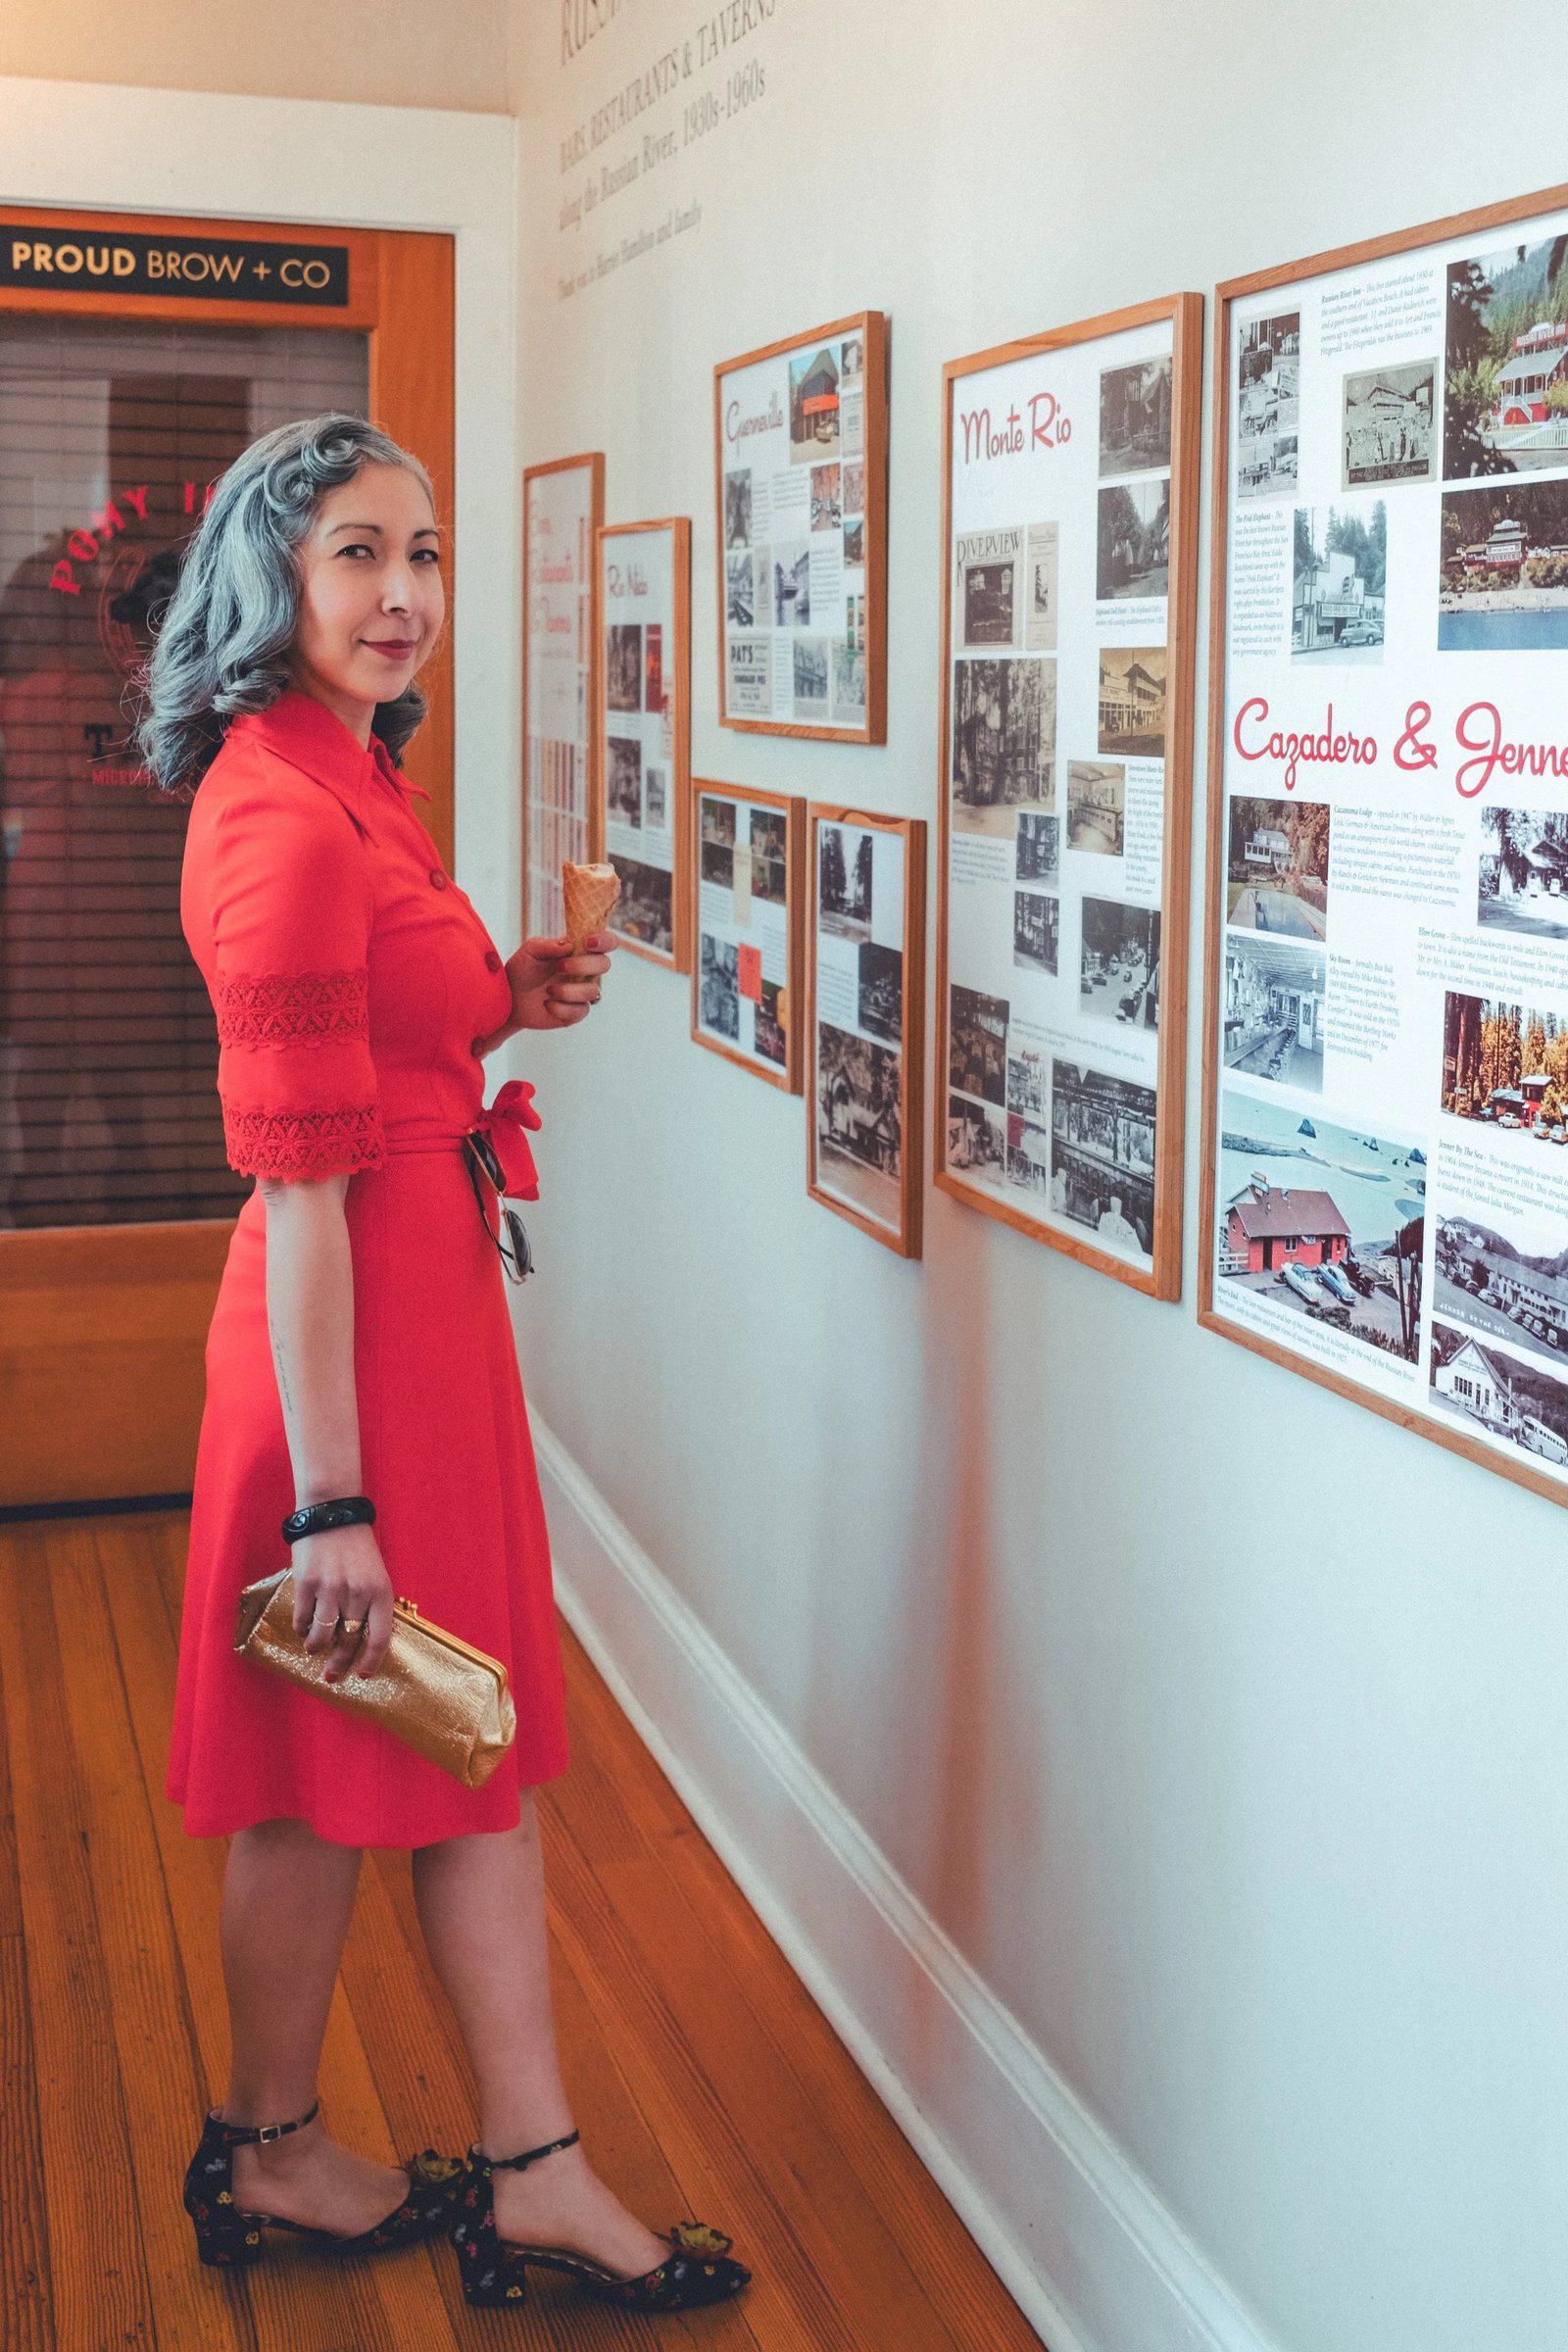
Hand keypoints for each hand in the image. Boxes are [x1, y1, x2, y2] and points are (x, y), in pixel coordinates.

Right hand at [289, 1523, 394, 1682]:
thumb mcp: (375, 1572)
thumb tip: (361, 1639)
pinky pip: (302, 1618)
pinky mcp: (306, 1583)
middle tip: (331, 1676)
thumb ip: (371, 1603)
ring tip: (314, 1649)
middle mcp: (357, 1593)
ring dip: (316, 1647)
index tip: (362, 1674)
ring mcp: (330, 1589)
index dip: (371, 1661)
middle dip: (339, 1664)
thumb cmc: (357, 1546)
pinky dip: (302, 1629)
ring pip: (322, 1635)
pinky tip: (303, 1629)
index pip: (380, 1637)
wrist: (332, 1513)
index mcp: (380, 1591)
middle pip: (349, 1641)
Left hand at [474, 934, 615, 1054]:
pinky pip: (581, 1011)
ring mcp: (582, 992)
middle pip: (604, 964)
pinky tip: (547, 1004)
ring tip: (548, 990)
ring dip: (569, 990)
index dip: (605, 941)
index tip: (588, 943)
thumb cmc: (521, 970)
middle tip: (559, 967)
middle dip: (583, 965)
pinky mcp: (575, 1012)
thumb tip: (569, 946)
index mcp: (578, 952)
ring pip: (593, 991)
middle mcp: (585, 971)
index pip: (606, 943)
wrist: (508, 999)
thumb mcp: (529, 951)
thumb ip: (548, 945)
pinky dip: (562, 1008)